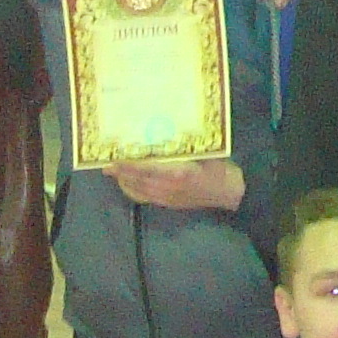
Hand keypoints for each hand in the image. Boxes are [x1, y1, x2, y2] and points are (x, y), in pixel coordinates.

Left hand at [107, 158, 245, 212]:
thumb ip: (183, 147)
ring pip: (137, 190)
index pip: (144, 168)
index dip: (126, 164)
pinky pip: (144, 197)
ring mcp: (166, 198)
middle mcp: (167, 187)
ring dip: (124, 181)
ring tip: (114, 171)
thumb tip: (163, 133)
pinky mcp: (168, 204)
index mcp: (176, 172)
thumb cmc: (219, 170)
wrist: (231, 194)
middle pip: (135, 180)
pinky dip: (133, 189)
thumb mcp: (204, 153)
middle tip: (106, 163)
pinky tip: (130, 182)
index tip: (112, 157)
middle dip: (119, 172)